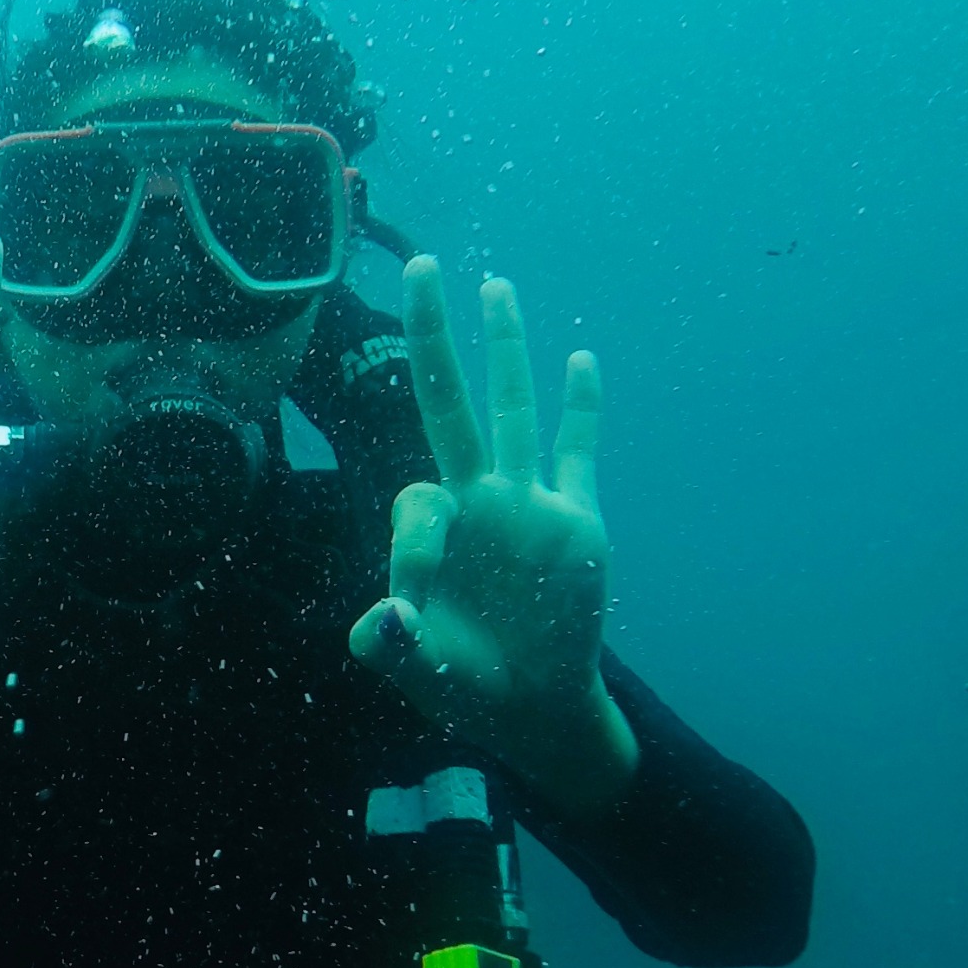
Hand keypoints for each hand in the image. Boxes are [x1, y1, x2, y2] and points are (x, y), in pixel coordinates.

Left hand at [348, 257, 638, 820]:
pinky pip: (576, 451)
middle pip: (448, 399)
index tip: (412, 609)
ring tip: (493, 283)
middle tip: (418, 262)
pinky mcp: (575, 520)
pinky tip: (580, 358)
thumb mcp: (416, 670)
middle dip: (431, 335)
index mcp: (429, 530)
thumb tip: (386, 617)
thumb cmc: (463, 683)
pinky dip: (581, 407)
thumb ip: (392, 644)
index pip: (413, 502)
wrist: (530, 705)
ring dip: (505, 344)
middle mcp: (474, 499)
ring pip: (513, 406)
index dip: (412, 551)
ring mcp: (526, 503)